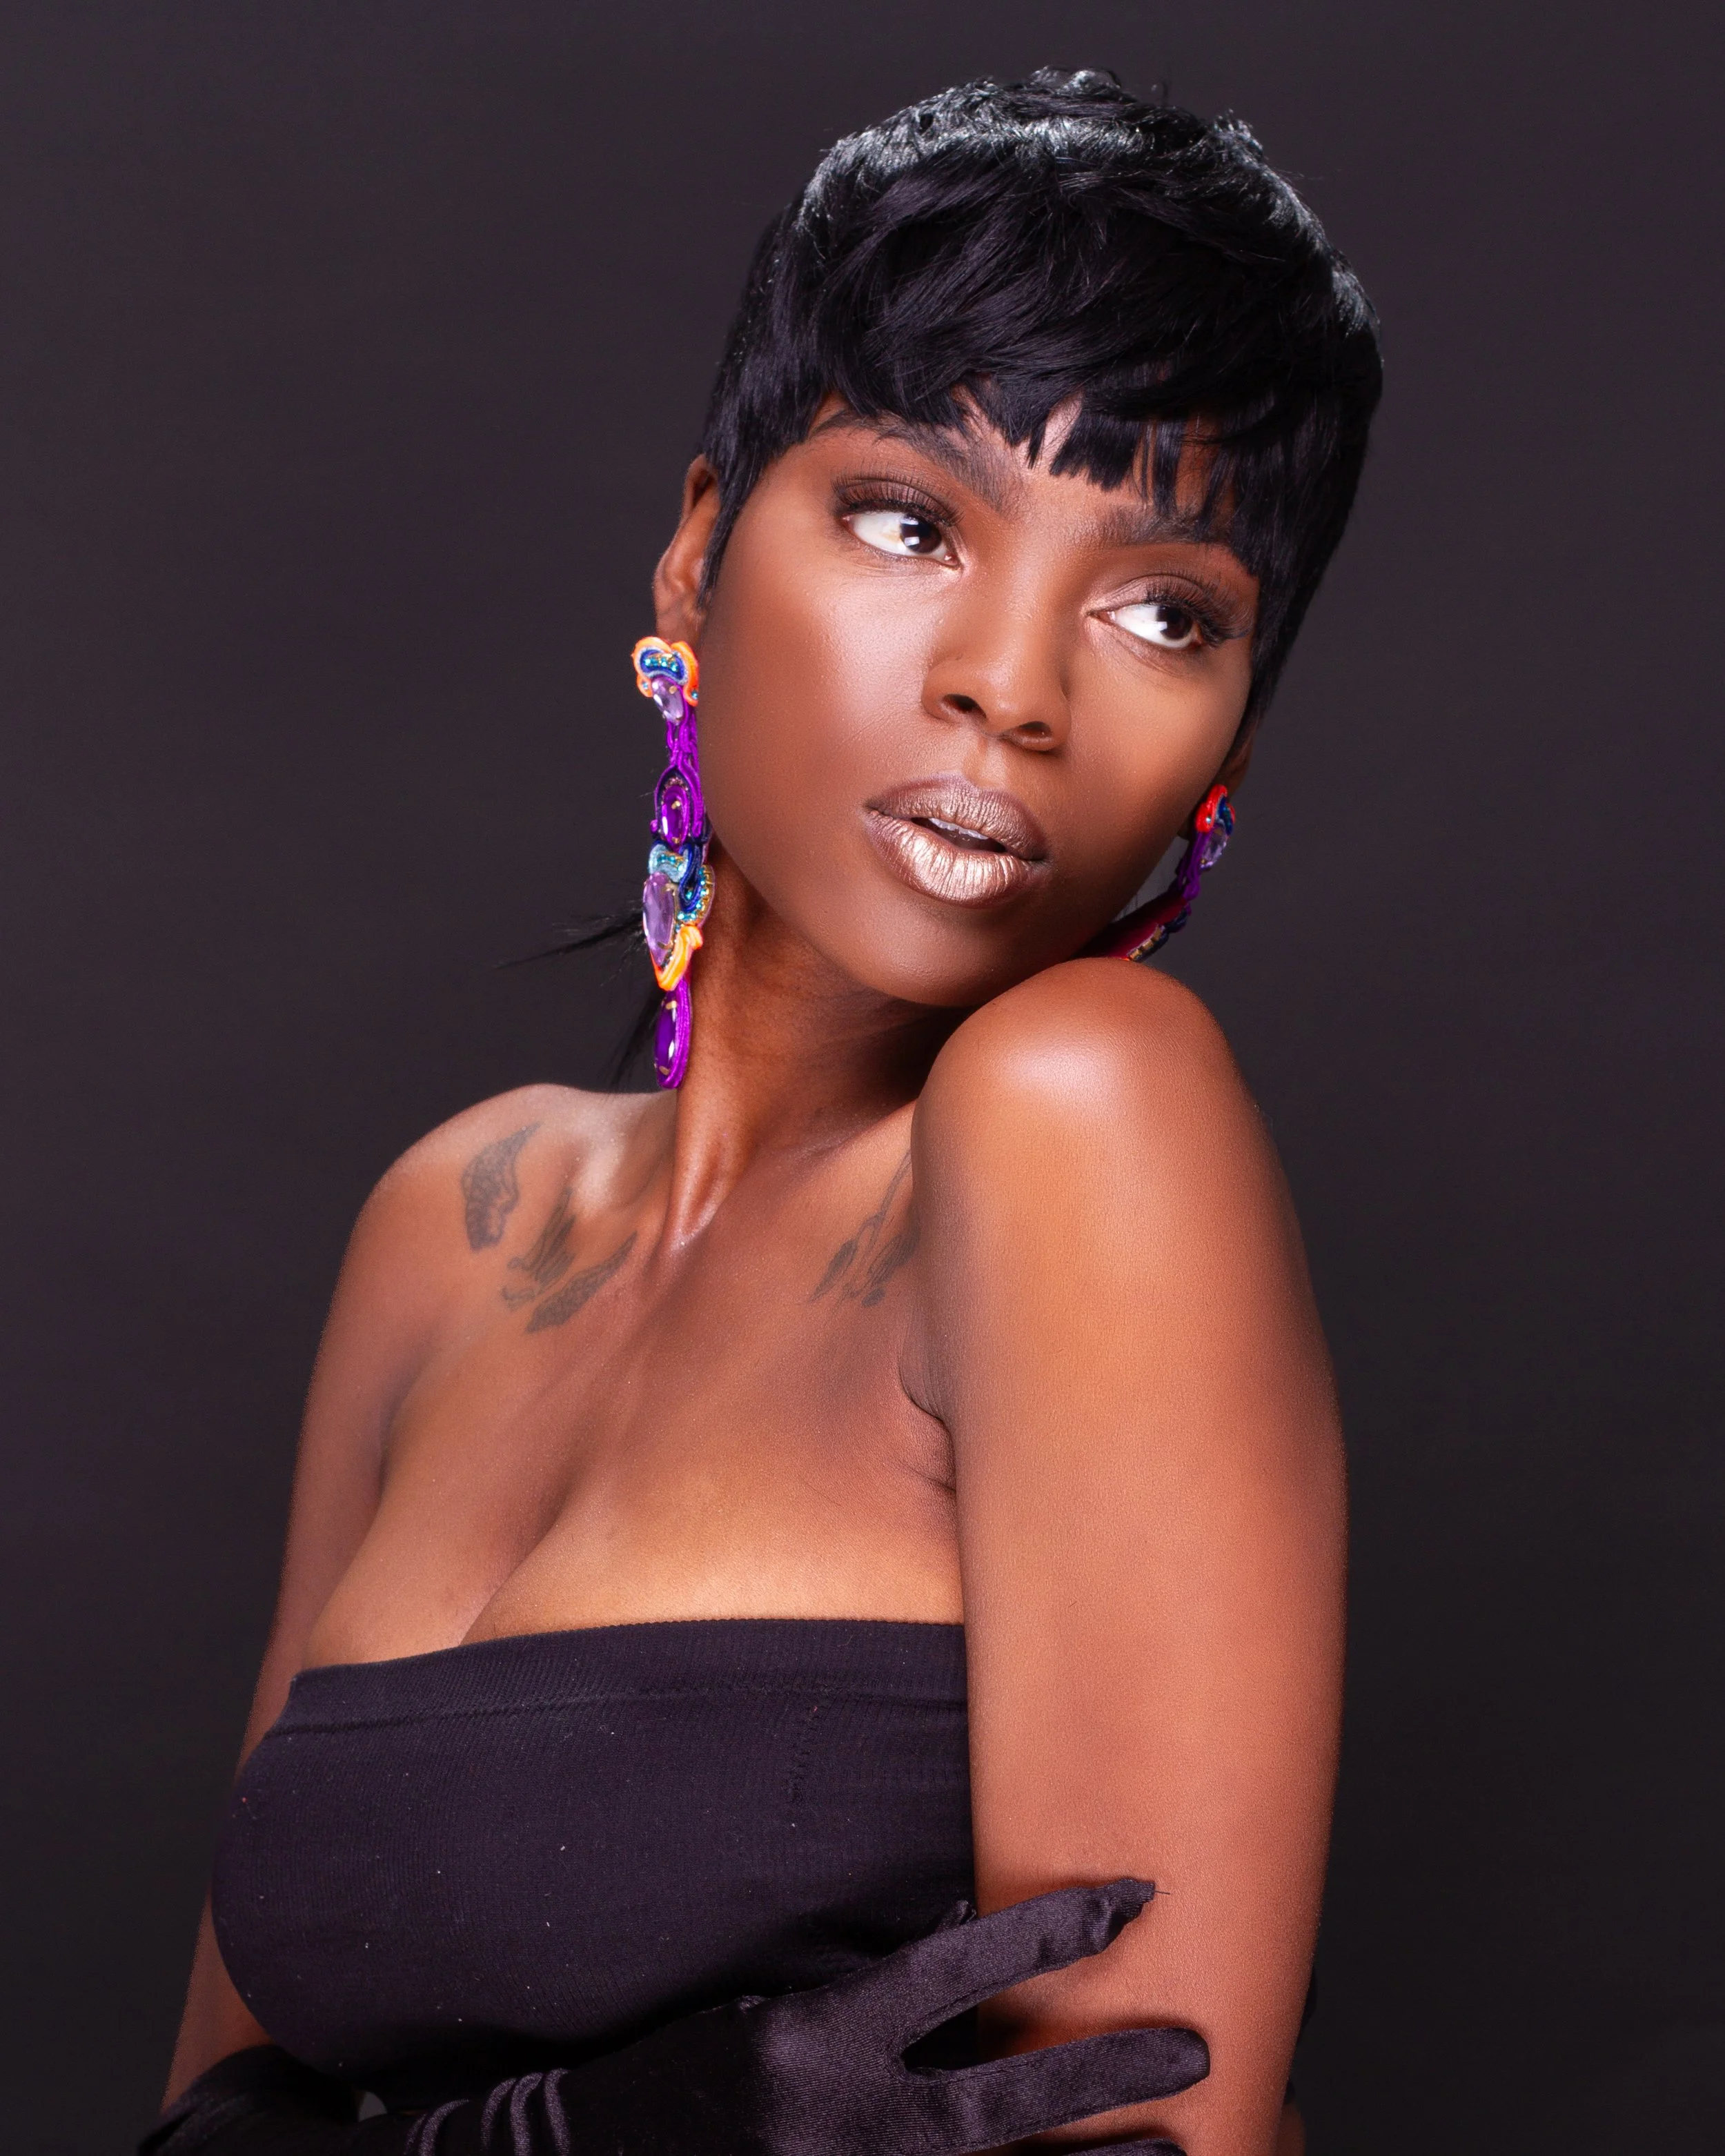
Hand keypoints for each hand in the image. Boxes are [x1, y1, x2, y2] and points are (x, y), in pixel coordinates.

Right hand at [425, 1877, 1204, 2155]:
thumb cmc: (689, 2077)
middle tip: (1201, 2049)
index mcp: (822, 2034)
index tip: (1131, 1901)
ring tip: (1185, 2151)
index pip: (964, 1965)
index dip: (1056, 1929)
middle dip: (1112, 2073)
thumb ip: (874, 1994)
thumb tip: (971, 1945)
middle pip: (1011, 2093)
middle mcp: (847, 2119)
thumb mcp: (774, 2011)